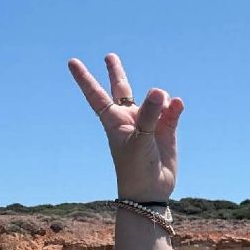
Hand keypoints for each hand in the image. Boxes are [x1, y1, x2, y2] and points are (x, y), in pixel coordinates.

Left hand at [68, 53, 182, 203]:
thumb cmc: (135, 169)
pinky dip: (175, 106)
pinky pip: (172, 110)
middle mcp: (130, 119)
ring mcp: (148, 123)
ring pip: (154, 98)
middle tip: (109, 56)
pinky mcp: (167, 130)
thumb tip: (160, 91)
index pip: (96, 94)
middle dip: (116, 73)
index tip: (72, 62)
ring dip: (160, 97)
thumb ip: (148, 115)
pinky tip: (177, 105)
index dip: (84, 78)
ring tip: (165, 103)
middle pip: (122, 89)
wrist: (150, 192)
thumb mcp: (139, 141)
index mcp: (114, 121)